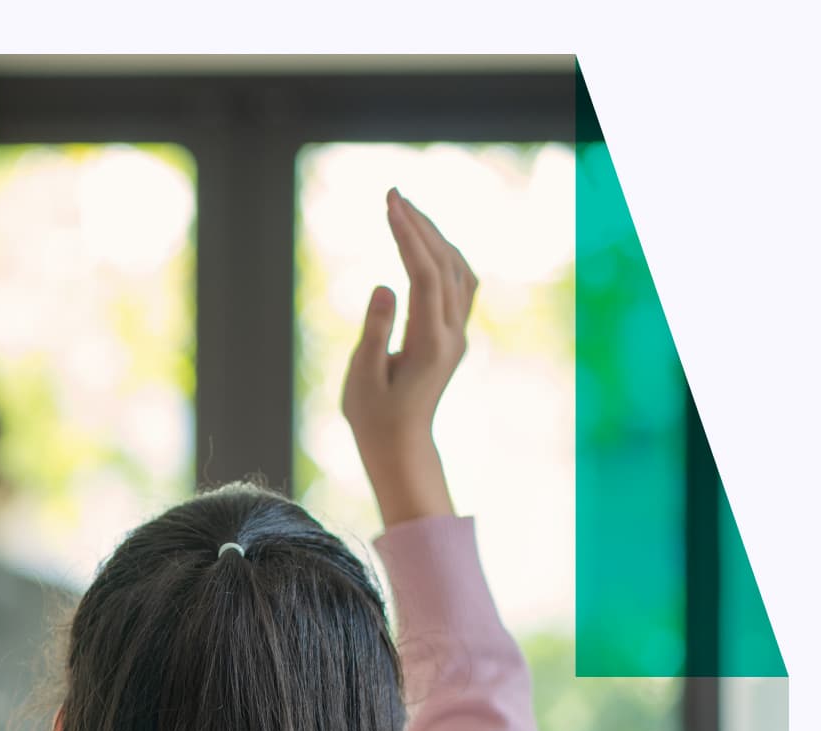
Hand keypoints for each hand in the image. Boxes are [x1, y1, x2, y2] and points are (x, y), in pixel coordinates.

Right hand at [341, 188, 476, 526]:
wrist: (401, 446)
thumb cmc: (374, 416)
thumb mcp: (363, 377)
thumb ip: (375, 331)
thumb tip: (384, 286)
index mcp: (430, 344)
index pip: (424, 275)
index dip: (407, 236)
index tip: (389, 205)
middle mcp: (452, 334)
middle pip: (444, 264)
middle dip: (420, 225)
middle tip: (392, 194)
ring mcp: (457, 334)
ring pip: (456, 270)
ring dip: (434, 236)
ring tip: (405, 210)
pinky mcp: (453, 335)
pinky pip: (457, 283)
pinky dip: (442, 255)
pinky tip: (424, 242)